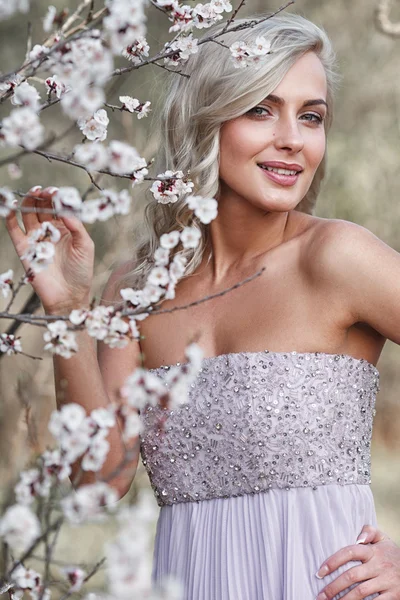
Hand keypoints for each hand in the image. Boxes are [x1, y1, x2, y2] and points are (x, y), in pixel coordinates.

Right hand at [5, 186, 94, 314]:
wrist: (69, 295)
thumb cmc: (81, 271)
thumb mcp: (85, 245)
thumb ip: (76, 226)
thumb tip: (65, 208)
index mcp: (65, 228)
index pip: (57, 207)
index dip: (56, 197)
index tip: (56, 192)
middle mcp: (49, 231)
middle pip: (41, 207)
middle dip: (41, 196)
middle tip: (42, 190)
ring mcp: (35, 238)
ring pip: (27, 214)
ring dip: (27, 201)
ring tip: (32, 193)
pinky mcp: (24, 248)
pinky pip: (14, 229)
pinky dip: (10, 216)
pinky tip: (10, 206)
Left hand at [315, 525, 399, 598]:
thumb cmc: (392, 554)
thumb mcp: (383, 538)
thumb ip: (369, 531)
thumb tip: (358, 537)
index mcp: (373, 551)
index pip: (349, 553)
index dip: (333, 561)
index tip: (320, 572)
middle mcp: (379, 566)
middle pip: (351, 576)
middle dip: (333, 587)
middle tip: (320, 595)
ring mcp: (386, 581)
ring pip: (360, 592)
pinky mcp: (394, 595)